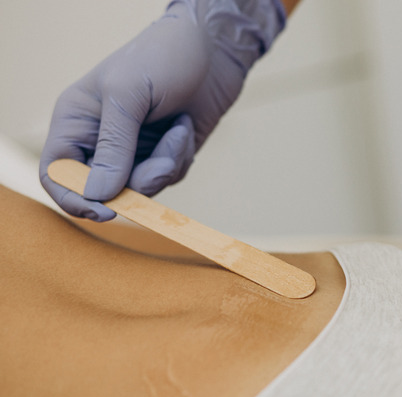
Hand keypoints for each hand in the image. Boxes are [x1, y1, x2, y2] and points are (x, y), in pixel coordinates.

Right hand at [40, 0, 284, 220]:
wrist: (213, 49)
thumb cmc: (163, 57)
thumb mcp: (130, 95)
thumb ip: (113, 146)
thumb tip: (98, 195)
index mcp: (76, 121)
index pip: (56, 173)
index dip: (75, 198)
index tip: (107, 211)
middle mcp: (100, 139)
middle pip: (105, 190)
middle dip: (139, 182)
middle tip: (164, 164)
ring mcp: (134, 149)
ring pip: (142, 187)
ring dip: (167, 164)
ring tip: (179, 128)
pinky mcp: (163, 153)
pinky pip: (168, 177)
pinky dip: (180, 156)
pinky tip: (186, 126)